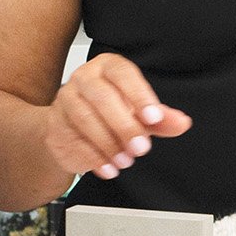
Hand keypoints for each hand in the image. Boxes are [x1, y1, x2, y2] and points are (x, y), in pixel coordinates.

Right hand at [43, 54, 191, 180]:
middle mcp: (83, 78)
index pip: (123, 74)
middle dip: (125, 126)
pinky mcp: (54, 125)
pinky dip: (93, 157)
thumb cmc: (110, 110)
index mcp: (108, 67)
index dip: (139, 96)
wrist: (72, 126)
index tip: (154, 119)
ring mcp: (64, 101)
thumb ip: (162, 117)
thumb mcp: (140, 111)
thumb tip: (181, 123)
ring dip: (109, 144)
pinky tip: (109, 168)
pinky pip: (72, 140)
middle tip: (142, 148)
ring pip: (85, 120)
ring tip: (127, 161)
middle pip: (103, 98)